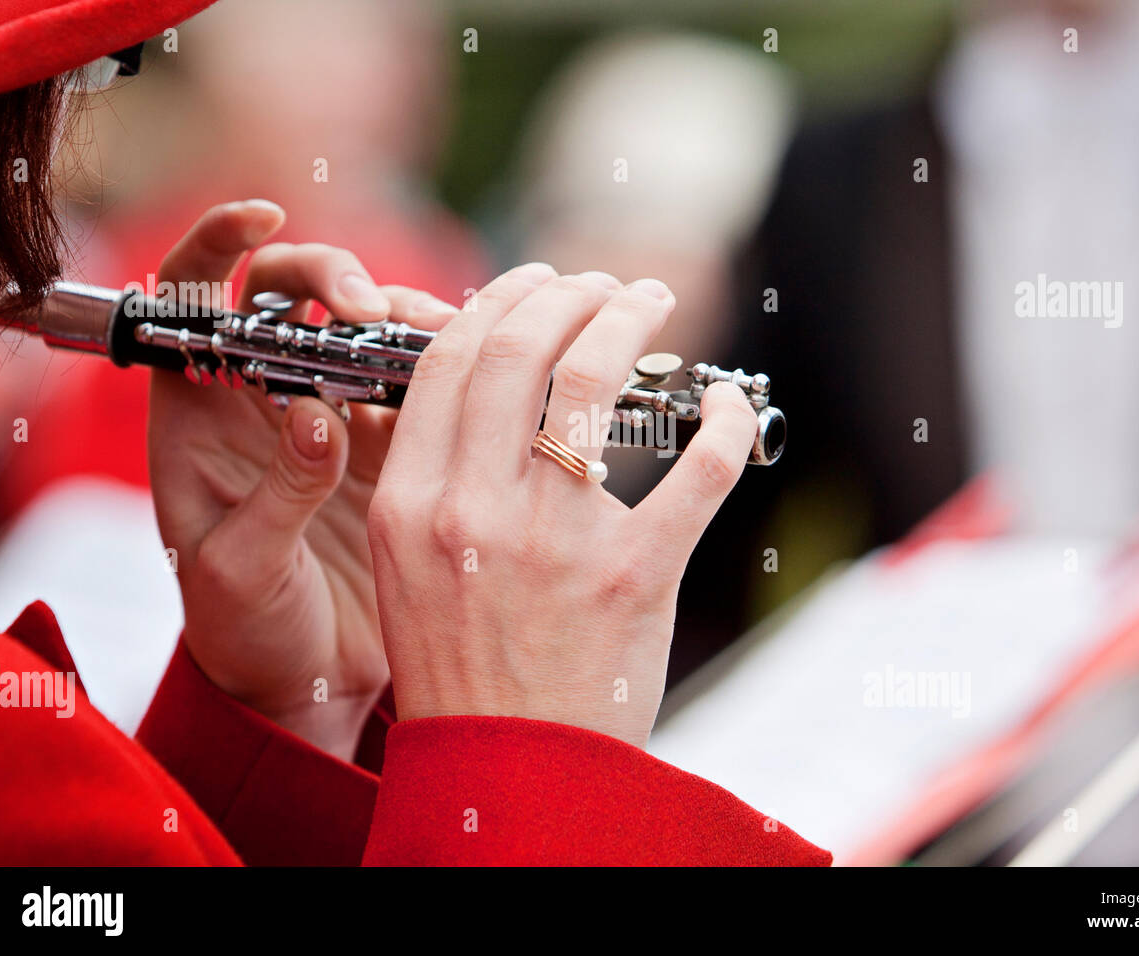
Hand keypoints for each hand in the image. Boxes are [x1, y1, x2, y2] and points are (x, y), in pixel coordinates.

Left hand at [147, 200, 456, 758]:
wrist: (304, 685)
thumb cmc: (243, 632)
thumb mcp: (240, 572)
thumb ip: (276, 496)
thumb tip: (316, 418)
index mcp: (199, 416)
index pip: (192, 301)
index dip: (217, 245)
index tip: (264, 217)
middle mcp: (265, 399)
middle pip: (293, 296)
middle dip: (336, 278)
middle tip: (375, 310)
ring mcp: (335, 415)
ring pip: (367, 332)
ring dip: (405, 320)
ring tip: (443, 340)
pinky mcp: (392, 445)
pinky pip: (421, 384)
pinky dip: (449, 368)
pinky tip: (478, 372)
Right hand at [367, 264, 758, 747]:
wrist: (509, 772)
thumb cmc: (462, 667)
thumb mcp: (412, 568)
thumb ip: (434, 477)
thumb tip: (492, 388)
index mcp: (412, 504)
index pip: (451, 359)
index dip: (500, 301)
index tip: (537, 284)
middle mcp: (474, 510)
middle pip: (521, 349)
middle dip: (569, 293)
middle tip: (602, 283)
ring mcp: (557, 542)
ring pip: (597, 381)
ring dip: (631, 320)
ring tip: (650, 300)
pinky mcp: (636, 575)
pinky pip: (694, 469)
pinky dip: (720, 420)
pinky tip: (726, 400)